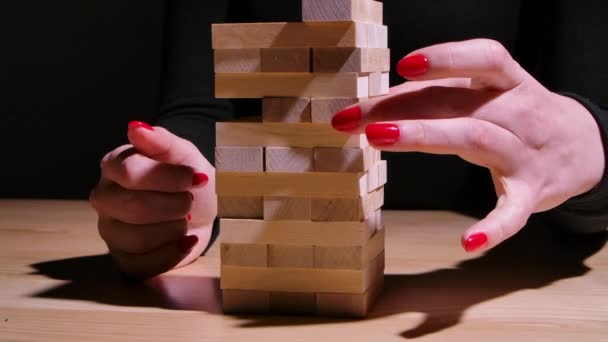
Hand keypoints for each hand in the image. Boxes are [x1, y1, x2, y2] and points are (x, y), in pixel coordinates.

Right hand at [90, 121, 216, 277]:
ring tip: (186, 220)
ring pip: (135, 239)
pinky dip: (170, 255)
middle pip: (132, 208)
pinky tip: (187, 240)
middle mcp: (105, 197)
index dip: (168, 178)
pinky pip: (141, 266)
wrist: (201, 207)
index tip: (198, 178)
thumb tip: (136, 128)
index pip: (130, 172)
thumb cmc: (187, 176)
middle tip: (190, 201)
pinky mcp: (124, 258)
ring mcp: (110, 230)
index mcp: (114, 165)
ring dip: (172, 229)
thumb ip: (161, 140)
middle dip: (173, 205)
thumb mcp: (182, 153)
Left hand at [332, 39, 604, 252]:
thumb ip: (442, 94)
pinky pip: (514, 210)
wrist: (582, 146)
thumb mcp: (489, 93)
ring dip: (425, 136)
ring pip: (475, 139)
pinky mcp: (531, 192)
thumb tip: (379, 103)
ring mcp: (523, 153)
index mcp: (506, 83)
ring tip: (379, 138)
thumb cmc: (516, 113)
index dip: (445, 59)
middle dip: (399, 107)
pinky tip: (469, 243)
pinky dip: (495, 226)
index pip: (477, 62)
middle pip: (455, 103)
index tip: (402, 65)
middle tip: (351, 118)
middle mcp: (517, 112)